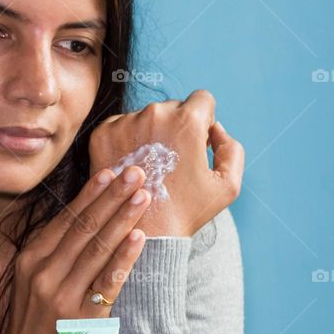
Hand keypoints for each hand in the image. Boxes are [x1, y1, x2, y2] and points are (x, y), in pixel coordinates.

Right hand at [0, 166, 150, 333]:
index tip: (110, 172)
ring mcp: (61, 296)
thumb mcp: (27, 283)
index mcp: (30, 260)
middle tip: (136, 172)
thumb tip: (80, 220)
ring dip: (122, 218)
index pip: (64, 220)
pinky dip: (124, 259)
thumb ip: (49, 254)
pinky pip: (106, 283)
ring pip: (96, 249)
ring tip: (142, 195)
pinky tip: (139, 238)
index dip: (90, 194)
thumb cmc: (29, 325)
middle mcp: (43, 273)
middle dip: (112, 197)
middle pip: (83, 228)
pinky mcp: (80, 319)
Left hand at [88, 89, 244, 237]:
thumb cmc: (187, 212)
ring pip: (144, 116)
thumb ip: (231, 148)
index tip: (195, 146)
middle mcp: (154, 114)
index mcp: (187, 120)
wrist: (143, 234)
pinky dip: (126, 141)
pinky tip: (132, 168)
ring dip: (150, 134)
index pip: (202, 100)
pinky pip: (120, 126)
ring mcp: (124, 123)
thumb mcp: (228, 185)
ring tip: (150, 169)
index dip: (203, 123)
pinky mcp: (101, 135)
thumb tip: (216, 128)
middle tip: (171, 163)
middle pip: (172, 107)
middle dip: (176, 128)